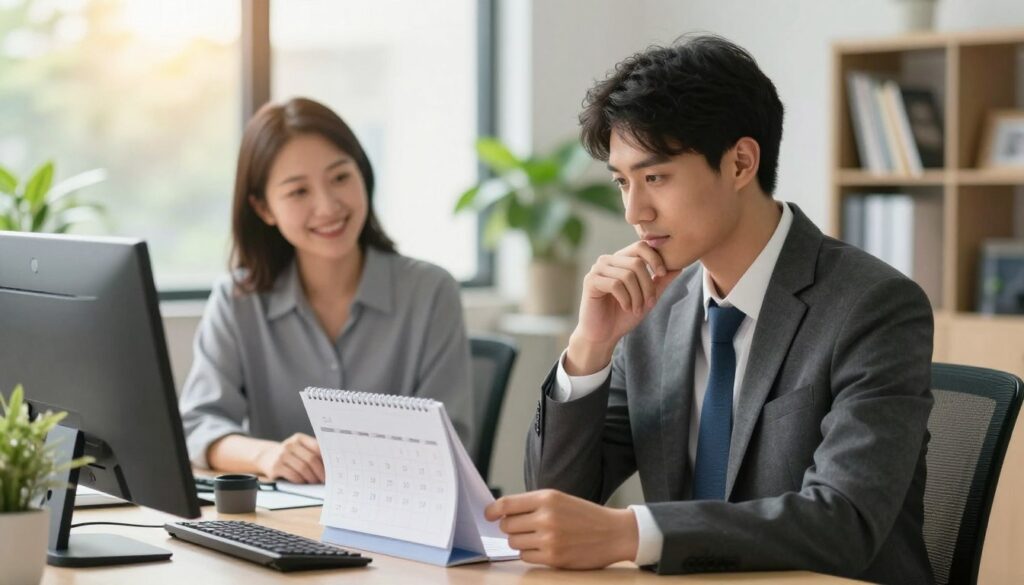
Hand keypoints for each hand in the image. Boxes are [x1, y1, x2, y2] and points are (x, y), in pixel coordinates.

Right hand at [254, 433, 324, 483]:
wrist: (265, 457)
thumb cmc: (288, 454)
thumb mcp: (298, 447)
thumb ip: (311, 451)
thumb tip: (330, 463)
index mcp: (299, 438)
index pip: (317, 447)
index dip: (325, 459)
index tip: (331, 467)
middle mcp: (290, 445)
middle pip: (311, 459)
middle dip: (320, 471)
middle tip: (325, 479)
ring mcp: (282, 455)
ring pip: (303, 468)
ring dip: (311, 478)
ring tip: (315, 482)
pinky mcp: (276, 466)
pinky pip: (293, 475)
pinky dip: (301, 481)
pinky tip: (304, 483)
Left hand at [484, 489, 638, 568]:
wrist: (613, 533)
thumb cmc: (584, 515)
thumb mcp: (559, 499)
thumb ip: (532, 504)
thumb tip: (501, 513)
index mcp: (547, 498)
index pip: (507, 504)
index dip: (493, 510)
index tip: (489, 515)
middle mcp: (546, 517)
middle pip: (507, 525)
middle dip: (511, 527)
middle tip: (524, 526)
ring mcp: (549, 539)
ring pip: (514, 542)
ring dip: (520, 541)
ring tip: (537, 536)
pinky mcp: (553, 558)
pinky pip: (525, 557)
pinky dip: (530, 553)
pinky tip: (544, 547)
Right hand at [567, 242, 680, 373]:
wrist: (603, 335)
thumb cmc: (623, 315)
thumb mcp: (647, 297)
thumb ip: (661, 282)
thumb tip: (680, 266)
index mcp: (620, 260)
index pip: (640, 246)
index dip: (655, 258)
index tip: (663, 274)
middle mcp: (607, 260)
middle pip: (637, 262)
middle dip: (648, 286)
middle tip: (649, 304)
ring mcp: (597, 269)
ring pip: (627, 275)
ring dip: (637, 296)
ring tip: (637, 309)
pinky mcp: (590, 281)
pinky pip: (615, 285)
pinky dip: (626, 299)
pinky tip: (626, 308)